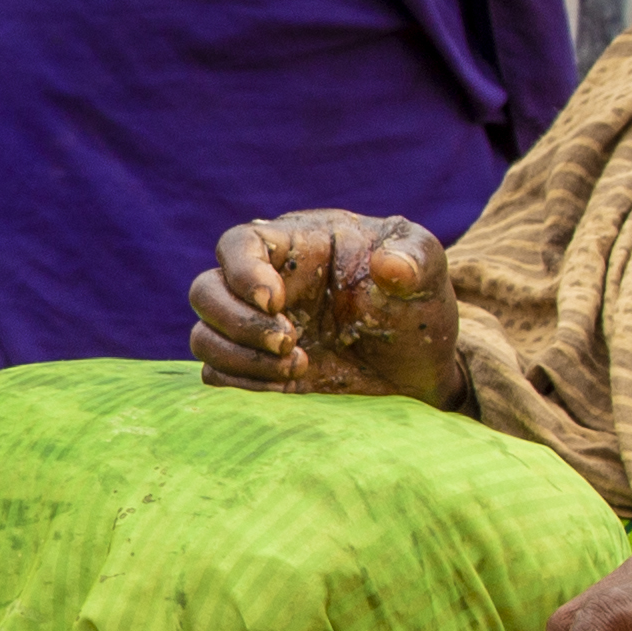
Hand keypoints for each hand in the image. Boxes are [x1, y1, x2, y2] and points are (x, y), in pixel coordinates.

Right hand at [187, 211, 459, 403]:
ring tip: (297, 367)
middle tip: (290, 341)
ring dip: (241, 358)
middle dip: (239, 322)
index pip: (239, 243)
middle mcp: (265, 286)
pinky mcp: (256, 370)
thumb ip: (414, 258)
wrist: (418, 368)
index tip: (275, 302)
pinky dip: (244, 385)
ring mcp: (256, 331)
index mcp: (296, 247)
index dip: (242, 272)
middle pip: (205, 291)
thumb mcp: (428, 271)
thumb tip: (389, 266)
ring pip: (204, 336)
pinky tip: (289, 387)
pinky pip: (217, 376)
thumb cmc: (418, 306)